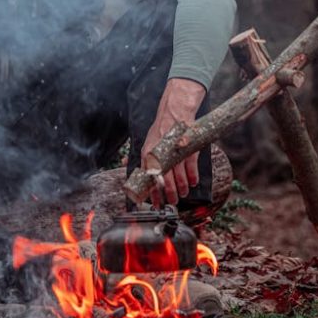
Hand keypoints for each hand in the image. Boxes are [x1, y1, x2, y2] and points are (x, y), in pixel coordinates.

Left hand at [141, 78, 205, 206]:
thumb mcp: (148, 141)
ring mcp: (175, 153)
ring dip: (182, 188)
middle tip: (173, 202)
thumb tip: (125, 161)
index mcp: (149, 154)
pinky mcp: (188, 150)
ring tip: (183, 194)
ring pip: (179, 178)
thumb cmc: (161, 130)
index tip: (156, 204)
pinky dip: (192, 178)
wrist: (175, 114)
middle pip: (166, 182)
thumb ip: (142, 155)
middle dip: (170, 195)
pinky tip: (192, 182)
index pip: (150, 179)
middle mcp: (161, 155)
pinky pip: (190, 169)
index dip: (153, 194)